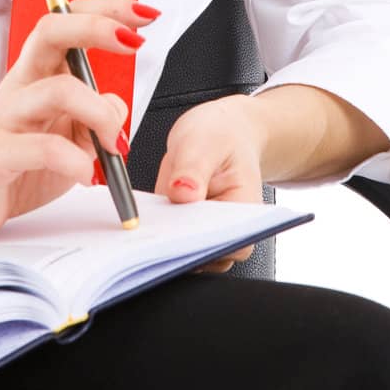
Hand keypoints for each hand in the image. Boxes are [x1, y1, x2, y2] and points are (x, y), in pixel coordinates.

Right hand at [0, 0, 146, 245]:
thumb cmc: (17, 164)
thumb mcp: (69, 137)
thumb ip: (95, 118)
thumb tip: (116, 107)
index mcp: (38, 74)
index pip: (67, 22)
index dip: (106, 10)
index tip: (145, 14)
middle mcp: (20, 85)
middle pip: (50, 31)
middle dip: (97, 27)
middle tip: (134, 42)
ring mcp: (5, 117)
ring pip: (58, 90)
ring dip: (101, 114)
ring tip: (114, 145)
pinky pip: (43, 148)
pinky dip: (76, 160)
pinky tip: (85, 174)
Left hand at [154, 95, 265, 273]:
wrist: (218, 133)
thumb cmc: (222, 135)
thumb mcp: (205, 141)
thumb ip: (194, 168)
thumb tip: (182, 193)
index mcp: (245, 211)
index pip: (235, 246)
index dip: (209, 246)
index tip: (183, 232)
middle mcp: (225, 228)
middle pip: (206, 256)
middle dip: (179, 246)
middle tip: (158, 227)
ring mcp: (199, 230)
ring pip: (180, 254)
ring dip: (163, 241)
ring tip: (150, 219)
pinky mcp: (176, 226)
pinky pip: (163, 239)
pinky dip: (152, 230)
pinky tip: (143, 214)